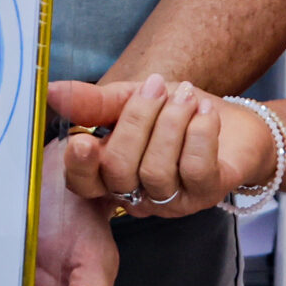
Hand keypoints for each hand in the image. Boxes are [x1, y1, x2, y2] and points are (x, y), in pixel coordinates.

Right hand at [50, 77, 273, 216]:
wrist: (233, 123)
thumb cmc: (175, 112)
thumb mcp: (130, 98)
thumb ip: (93, 102)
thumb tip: (51, 91)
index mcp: (110, 173)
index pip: (82, 183)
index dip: (80, 166)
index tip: (84, 138)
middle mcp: (136, 195)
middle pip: (119, 172)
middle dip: (137, 121)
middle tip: (158, 86)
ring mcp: (171, 200)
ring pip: (156, 172)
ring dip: (172, 122)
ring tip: (187, 95)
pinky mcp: (205, 194)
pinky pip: (195, 170)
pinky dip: (199, 133)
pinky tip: (205, 113)